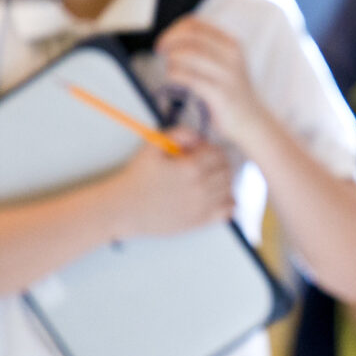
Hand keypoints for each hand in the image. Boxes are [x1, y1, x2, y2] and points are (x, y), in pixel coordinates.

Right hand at [109, 138, 232, 238]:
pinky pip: (228, 210)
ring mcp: (203, 206)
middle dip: (218, 164)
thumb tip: (198, 136)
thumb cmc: (137, 178)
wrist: (125, 209)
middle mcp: (201, 188)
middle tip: (204, 165)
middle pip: (227, 170)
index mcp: (191, 168)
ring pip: (230, 188)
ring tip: (207, 179)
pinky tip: (214, 197)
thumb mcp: (152, 147)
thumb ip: (178, 133)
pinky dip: (227, 201)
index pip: (218, 153)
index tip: (200, 152)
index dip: (210, 149)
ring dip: (223, 181)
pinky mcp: (201, 221)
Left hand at [156, 17, 272, 146]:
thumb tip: (173, 38)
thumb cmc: (231, 91)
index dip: (174, 29)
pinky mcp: (220, 93)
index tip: (165, 40)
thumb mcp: (225, 63)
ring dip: (172, 60)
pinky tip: (174, 79)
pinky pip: (189, 78)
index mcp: (231, 43)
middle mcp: (231, 55)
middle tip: (160, 51)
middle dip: (169, 41)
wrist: (252, 120)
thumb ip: (205, 48)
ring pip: (188, 54)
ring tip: (171, 70)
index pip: (195, 24)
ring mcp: (227, 74)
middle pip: (190, 36)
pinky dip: (175, 76)